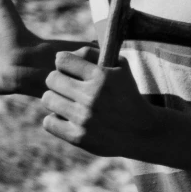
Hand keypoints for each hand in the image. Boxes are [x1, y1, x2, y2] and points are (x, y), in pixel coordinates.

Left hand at [40, 48, 164, 159]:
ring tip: (68, 103)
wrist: (143, 131)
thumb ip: (93, 54)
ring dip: (56, 100)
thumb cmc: (128, 95)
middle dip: (59, 81)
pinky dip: (55, 120)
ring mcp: (84, 118)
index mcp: (102, 76)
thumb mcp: (121, 68)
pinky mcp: (79, 137)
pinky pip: (48, 122)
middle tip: (68, 88)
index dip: (65, 63)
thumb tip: (61, 56)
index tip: (71, 70)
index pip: (62, 60)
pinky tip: (68, 119)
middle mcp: (92, 96)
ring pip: (48, 99)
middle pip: (52, 79)